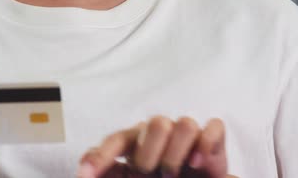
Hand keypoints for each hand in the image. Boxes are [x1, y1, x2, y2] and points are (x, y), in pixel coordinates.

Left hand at [78, 116, 235, 177]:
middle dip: (148, 156)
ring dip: (175, 155)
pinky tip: (196, 163)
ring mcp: (185, 137)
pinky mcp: (212, 144)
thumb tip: (83, 173)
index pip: (115, 141)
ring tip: (172, 175)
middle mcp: (159, 135)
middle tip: (148, 175)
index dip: (100, 156)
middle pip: (155, 125)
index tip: (85, 175)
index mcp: (134, 144)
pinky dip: (206, 144)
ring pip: (184, 124)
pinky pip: (214, 128)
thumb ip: (109, 173)